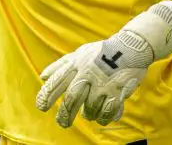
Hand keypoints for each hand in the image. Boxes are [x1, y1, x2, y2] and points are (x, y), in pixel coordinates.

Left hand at [36, 1, 171, 127]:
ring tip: (88, 114)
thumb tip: (42, 77)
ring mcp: (103, 83)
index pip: (58, 80)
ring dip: (88, 115)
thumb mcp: (79, 53)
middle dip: (65, 114)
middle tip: (62, 123)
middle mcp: (88, 73)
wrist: (130, 48)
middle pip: (72, 99)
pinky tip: (102, 117)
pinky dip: (103, 118)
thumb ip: (60, 65)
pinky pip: (108, 112)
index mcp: (76, 64)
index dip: (47, 95)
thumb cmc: (100, 52)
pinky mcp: (118, 91)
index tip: (41, 107)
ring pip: (90, 109)